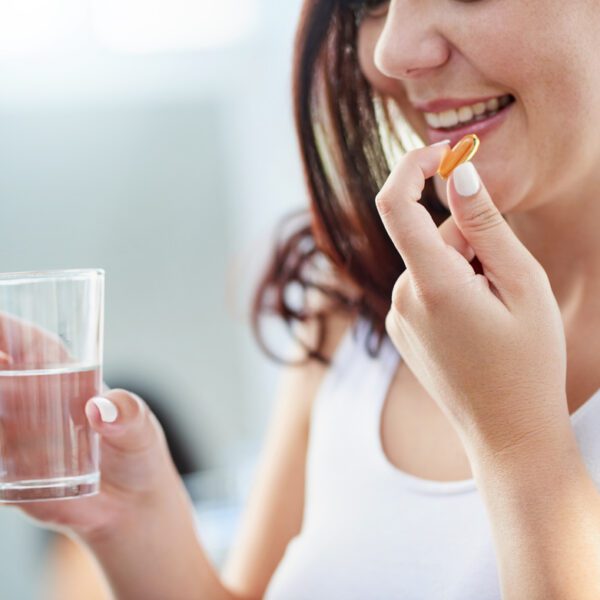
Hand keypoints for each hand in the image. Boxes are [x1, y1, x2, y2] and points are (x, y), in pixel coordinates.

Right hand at [0, 312, 178, 541]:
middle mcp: (31, 402)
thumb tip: (99, 410)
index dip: (5, 329)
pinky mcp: (9, 476)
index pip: (26, 343)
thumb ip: (128, 416)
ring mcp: (15, 437)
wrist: (132, 506)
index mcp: (63, 377)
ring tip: (7, 425)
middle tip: (3, 381)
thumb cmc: (137, 451)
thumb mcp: (141, 429)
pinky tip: (4, 461)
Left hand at [375, 143, 567, 455]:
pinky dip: (450, 288)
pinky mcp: (400, 330)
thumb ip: (486, 225)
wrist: (506, 431)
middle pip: (429, 237)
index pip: (396, 204)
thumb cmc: (527, 360)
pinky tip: (476, 326)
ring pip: (429, 263)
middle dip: (469, 239)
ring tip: (496, 312)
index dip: (413, 166)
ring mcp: (397, 318)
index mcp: (432, 284)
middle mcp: (402, 298)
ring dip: (464, 268)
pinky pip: (423, 287)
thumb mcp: (521, 285)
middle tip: (508, 280)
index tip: (445, 151)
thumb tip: (459, 175)